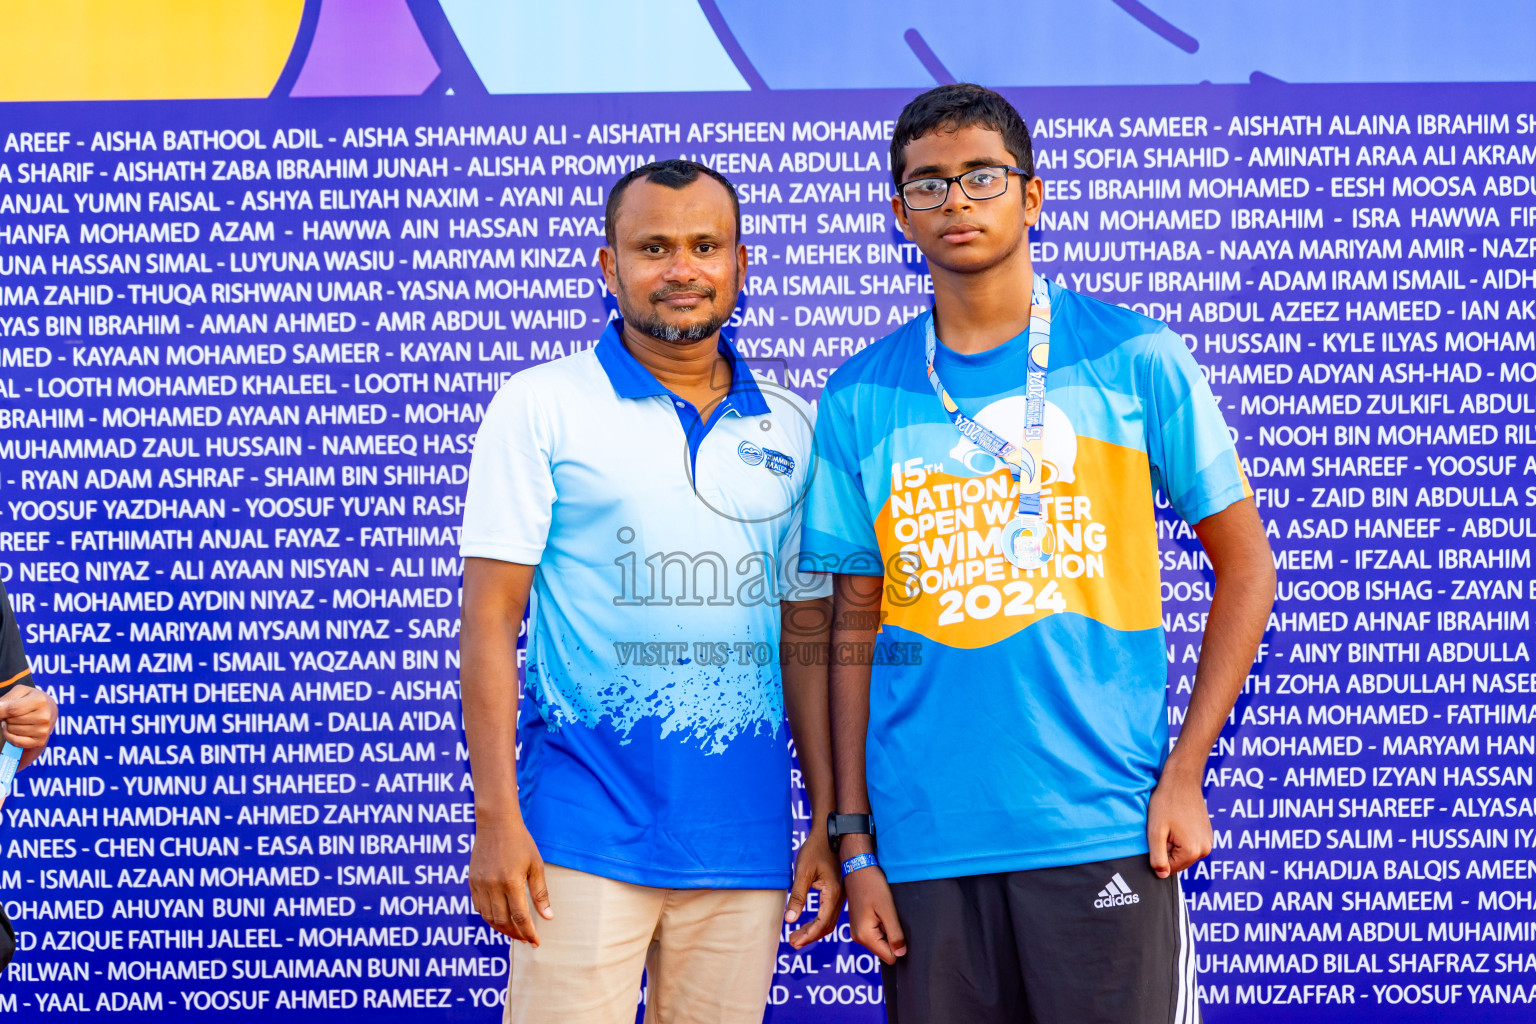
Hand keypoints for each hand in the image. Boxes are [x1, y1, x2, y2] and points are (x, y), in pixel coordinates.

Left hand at [0, 685, 57, 766]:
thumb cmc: (30, 699)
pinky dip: (10, 736)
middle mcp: (44, 717)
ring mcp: (43, 730)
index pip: (12, 710)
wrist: (48, 710)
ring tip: (17, 720)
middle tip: (15, 713)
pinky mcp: (40, 741)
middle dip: (7, 716)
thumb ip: (7, 699)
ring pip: (11, 730)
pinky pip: (15, 741)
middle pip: (11, 720)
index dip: (0, 711)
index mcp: (40, 701)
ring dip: (9, 725)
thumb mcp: (20, 691)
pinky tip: (16, 729)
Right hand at [468, 817, 552, 944]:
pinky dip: (489, 917)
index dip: (528, 932)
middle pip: (503, 921)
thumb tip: (547, 917)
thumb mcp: (535, 866)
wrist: (496, 823)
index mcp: (511, 882)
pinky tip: (500, 918)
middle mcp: (493, 886)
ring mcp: (480, 884)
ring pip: (489, 918)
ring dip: (502, 929)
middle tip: (527, 939)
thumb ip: (540, 893)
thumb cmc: (520, 843)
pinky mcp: (472, 881)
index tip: (536, 942)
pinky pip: (479, 907)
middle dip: (516, 934)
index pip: (520, 917)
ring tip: (515, 932)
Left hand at [785, 831, 841, 948]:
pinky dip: (817, 922)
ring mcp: (840, 895)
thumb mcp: (803, 872)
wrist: (828, 834)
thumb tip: (790, 920)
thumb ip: (797, 896)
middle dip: (810, 936)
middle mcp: (840, 897)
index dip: (808, 935)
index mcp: (833, 893)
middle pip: (827, 926)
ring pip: (828, 921)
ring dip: (813, 931)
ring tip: (796, 936)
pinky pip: (829, 913)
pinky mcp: (836, 892)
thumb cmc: (815, 850)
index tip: (793, 941)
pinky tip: (806, 924)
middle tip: (792, 942)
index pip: (822, 923)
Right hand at [845, 865, 904, 964]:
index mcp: (864, 936)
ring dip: (887, 930)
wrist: (858, 868)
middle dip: (892, 938)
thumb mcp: (888, 910)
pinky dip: (882, 925)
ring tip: (886, 912)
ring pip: (880, 942)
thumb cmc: (873, 886)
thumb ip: (895, 934)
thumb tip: (901, 954)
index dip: (899, 946)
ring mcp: (857, 931)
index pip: (889, 957)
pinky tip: (881, 910)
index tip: (900, 928)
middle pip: (884, 950)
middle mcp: (858, 938)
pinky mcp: (859, 924)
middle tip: (892, 918)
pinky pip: (875, 933)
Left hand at [1147, 773, 1212, 878]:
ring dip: (1173, 842)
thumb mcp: (1156, 831)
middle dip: (1167, 849)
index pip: (1169, 868)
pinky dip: (1181, 837)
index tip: (1159, 835)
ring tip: (1171, 823)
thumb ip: (1157, 857)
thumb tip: (1162, 875)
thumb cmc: (1166, 803)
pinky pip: (1189, 844)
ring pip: (1183, 853)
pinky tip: (1178, 821)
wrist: (1182, 780)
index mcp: (1193, 851)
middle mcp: (1205, 849)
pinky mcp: (1207, 834)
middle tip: (1165, 828)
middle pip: (1178, 861)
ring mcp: (1208, 841)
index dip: (1158, 853)